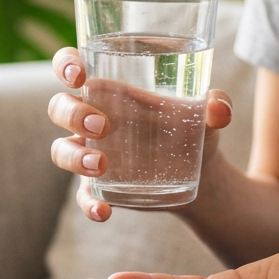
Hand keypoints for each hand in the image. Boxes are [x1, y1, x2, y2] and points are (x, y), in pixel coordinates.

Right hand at [47, 47, 233, 222]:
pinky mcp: (99, 186)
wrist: (201, 174)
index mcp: (110, 89)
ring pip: (61, 150)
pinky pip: (81, 195)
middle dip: (72, 114)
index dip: (66, 66)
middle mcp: (92, 118)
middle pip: (59, 107)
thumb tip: (219, 108)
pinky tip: (104, 211)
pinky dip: (87, 204)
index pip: (72, 67)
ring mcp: (91, 153)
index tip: (80, 75)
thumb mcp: (207, 115)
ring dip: (74, 157)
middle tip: (102, 125)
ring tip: (101, 165)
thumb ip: (217, 105)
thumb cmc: (193, 129)